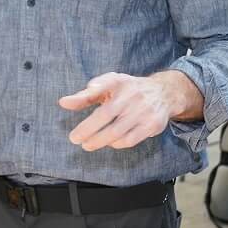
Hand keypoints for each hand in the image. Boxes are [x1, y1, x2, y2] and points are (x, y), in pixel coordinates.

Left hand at [59, 71, 195, 150]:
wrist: (164, 93)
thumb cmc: (129, 90)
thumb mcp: (109, 85)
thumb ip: (86, 95)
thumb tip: (63, 103)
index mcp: (119, 83)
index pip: (102, 86)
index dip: (88, 93)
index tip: (69, 102)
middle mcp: (132, 95)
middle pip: (106, 114)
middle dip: (88, 129)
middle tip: (75, 139)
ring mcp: (143, 111)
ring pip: (117, 131)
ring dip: (100, 140)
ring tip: (88, 144)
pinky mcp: (152, 124)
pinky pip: (130, 139)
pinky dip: (117, 143)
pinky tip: (109, 143)